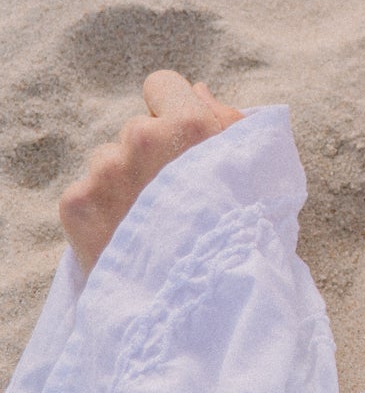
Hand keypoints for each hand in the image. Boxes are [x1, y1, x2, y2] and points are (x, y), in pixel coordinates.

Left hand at [58, 71, 243, 276]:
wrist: (198, 307)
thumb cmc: (239, 237)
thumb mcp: (260, 172)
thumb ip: (230, 122)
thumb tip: (196, 92)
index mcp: (189, 125)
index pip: (162, 84)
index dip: (174, 110)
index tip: (183, 141)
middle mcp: (140, 139)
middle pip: (138, 129)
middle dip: (152, 154)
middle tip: (175, 196)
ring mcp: (103, 172)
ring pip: (111, 161)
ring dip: (126, 182)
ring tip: (153, 223)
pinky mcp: (76, 204)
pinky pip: (88, 190)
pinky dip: (104, 210)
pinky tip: (129, 235)